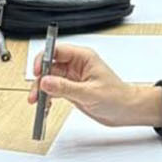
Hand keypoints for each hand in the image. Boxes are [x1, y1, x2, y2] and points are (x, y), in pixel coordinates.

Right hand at [27, 44, 161, 127]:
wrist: (126, 111)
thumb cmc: (117, 97)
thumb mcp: (90, 92)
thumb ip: (66, 87)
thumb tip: (46, 82)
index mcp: (83, 57)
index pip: (57, 51)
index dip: (44, 59)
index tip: (37, 71)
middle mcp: (76, 65)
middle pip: (50, 66)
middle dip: (40, 78)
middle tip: (35, 92)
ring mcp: (73, 78)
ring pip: (50, 79)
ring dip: (42, 90)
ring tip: (38, 101)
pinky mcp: (72, 89)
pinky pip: (54, 90)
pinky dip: (48, 97)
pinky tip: (45, 105)